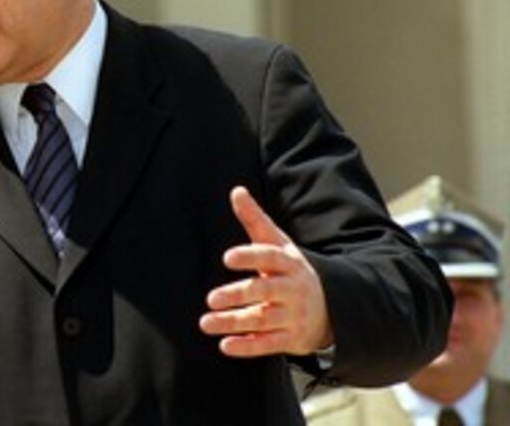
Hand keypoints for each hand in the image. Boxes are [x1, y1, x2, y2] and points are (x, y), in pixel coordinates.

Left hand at [198, 186, 332, 357]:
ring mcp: (292, 316)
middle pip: (265, 290)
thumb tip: (236, 190)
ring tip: (205, 322)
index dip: (249, 256)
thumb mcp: (278, 243)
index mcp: (288, 263)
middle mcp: (292, 289)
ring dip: (233, 323)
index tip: (227, 257)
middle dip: (238, 294)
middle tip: (211, 298)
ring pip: (262, 320)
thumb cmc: (291, 270)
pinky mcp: (291, 339)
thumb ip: (255, 220)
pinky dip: (247, 347)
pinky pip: (269, 345)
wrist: (333, 307)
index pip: (269, 257)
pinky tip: (225, 345)